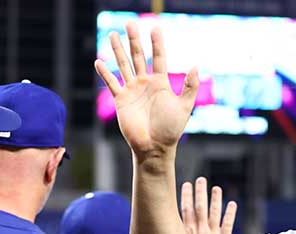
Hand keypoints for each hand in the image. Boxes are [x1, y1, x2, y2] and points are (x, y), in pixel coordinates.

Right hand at [94, 23, 197, 158]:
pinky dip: (105, 73)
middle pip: (139, 56)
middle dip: (134, 40)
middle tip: (130, 23)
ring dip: (118, 50)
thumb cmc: (171, 129)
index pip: (159, 58)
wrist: (154, 147)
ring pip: (124, 65)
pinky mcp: (121, 100)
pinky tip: (99, 62)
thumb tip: (196, 66)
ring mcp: (132, 91)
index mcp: (161, 83)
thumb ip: (190, 87)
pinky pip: (112, 83)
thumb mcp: (184, 107)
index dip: (157, 43)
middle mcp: (146, 84)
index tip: (155, 27)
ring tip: (114, 34)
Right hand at [180, 177, 236, 233]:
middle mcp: (200, 232)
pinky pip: (228, 225)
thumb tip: (153, 233)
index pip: (185, 209)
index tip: (186, 184)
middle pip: (200, 207)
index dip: (186, 195)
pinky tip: (232, 204)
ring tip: (216, 189)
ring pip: (215, 213)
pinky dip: (230, 214)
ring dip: (216, 199)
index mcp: (187, 233)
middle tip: (201, 180)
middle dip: (200, 192)